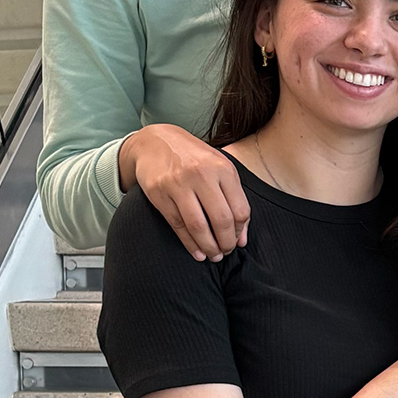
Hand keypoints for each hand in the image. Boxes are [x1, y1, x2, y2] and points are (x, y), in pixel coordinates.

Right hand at [120, 124, 248, 261]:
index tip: (237, 241)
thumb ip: (234, 199)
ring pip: (198, 226)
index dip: (240, 231)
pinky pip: (177, 224)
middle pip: (221, 220)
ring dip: (207, 247)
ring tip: (212, 256)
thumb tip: (242, 238)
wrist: (155, 141)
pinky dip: (188, 243)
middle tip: (225, 253)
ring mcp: (178, 184)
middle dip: (225, 243)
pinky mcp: (159, 193)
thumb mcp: (219, 168)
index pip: (240, 209)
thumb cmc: (194, 158)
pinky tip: (196, 252)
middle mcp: (201, 174)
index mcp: (223, 168)